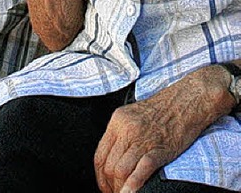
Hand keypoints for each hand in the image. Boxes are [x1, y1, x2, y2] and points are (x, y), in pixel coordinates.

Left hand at [94, 66, 232, 192]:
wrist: (186, 102)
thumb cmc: (162, 109)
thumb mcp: (132, 115)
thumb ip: (121, 134)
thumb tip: (113, 158)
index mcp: (117, 121)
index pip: (99, 155)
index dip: (100, 177)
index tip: (105, 186)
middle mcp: (126, 130)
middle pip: (109, 166)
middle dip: (110, 186)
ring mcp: (142, 140)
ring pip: (120, 171)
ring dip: (120, 188)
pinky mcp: (158, 150)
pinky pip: (140, 171)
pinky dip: (133, 186)